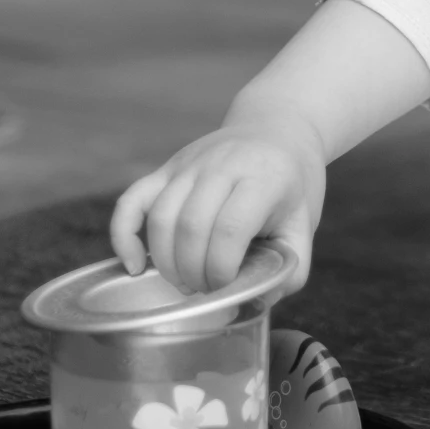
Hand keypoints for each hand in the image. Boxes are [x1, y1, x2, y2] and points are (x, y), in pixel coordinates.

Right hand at [110, 115, 324, 295]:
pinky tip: (133, 265)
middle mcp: (222, 165)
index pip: (230, 228)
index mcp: (262, 177)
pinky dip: (124, 235)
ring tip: (184, 281)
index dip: (222, 269)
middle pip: (191, 226)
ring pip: (161, 217)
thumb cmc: (293, 181)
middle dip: (193, 272)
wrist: (278, 127)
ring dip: (166, 262)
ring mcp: (189, 164)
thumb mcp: (305, 222)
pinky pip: (132, 201)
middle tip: (205, 289)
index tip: (227, 286)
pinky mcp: (167, 168)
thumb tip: (259, 301)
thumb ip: (291, 267)